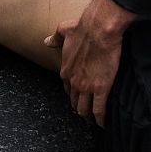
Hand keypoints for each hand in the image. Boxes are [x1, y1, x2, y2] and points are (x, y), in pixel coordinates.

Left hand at [44, 0, 135, 126]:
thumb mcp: (64, 30)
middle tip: (85, 113)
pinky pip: (99, 109)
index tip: (76, 98)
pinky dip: (101, 119)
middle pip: (74, 101)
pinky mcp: (101, 88)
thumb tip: (47, 41)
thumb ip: (56, 38)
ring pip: (85, 109)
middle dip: (79, 108)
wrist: (98, 29)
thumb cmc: (83, 28)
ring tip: (94, 121)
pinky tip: (103, 124)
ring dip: (88, 117)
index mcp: (65, 70)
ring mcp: (87, 87)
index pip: (66, 88)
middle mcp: (74, 81)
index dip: (72, 94)